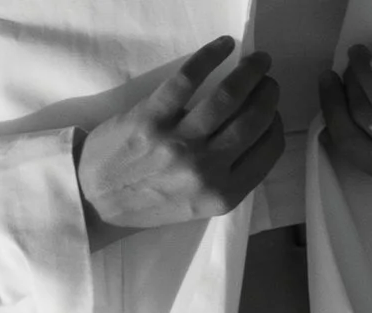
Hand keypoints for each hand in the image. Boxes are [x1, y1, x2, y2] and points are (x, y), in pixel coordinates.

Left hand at [73, 37, 284, 246]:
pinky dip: (210, 57)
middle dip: (268, 94)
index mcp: (223, 194)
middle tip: (268, 80)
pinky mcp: (151, 117)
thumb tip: (253, 135)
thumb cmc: (149, 203)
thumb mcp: (199, 207)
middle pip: (253, 120)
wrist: (95, 197)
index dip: (276, 125)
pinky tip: (225, 46)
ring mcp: (178, 142)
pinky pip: (187, 79)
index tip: (272, 111)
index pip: (267, 150)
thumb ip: (228, 178)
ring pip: (227, 97)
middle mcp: (206, 168)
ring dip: (249, 72)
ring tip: (257, 60)